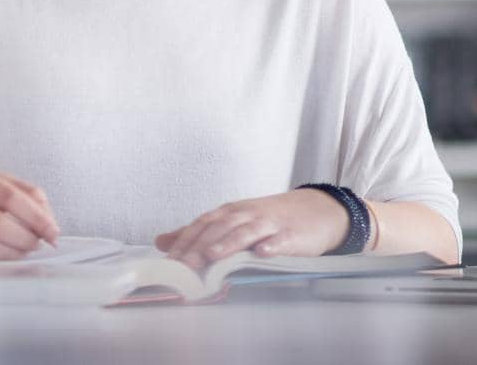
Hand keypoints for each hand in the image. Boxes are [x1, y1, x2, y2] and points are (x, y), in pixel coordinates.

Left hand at [153, 189, 350, 270]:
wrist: (316, 210)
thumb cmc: (269, 219)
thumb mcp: (232, 222)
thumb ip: (198, 234)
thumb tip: (161, 242)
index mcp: (229, 213)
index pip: (201, 225)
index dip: (185, 241)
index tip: (169, 261)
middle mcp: (246, 214)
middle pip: (219, 228)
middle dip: (200, 246)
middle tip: (183, 265)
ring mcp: (270, 224)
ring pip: (246, 231)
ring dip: (228, 243)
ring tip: (212, 256)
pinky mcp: (293, 235)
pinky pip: (281, 240)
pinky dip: (272, 245)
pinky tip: (263, 253)